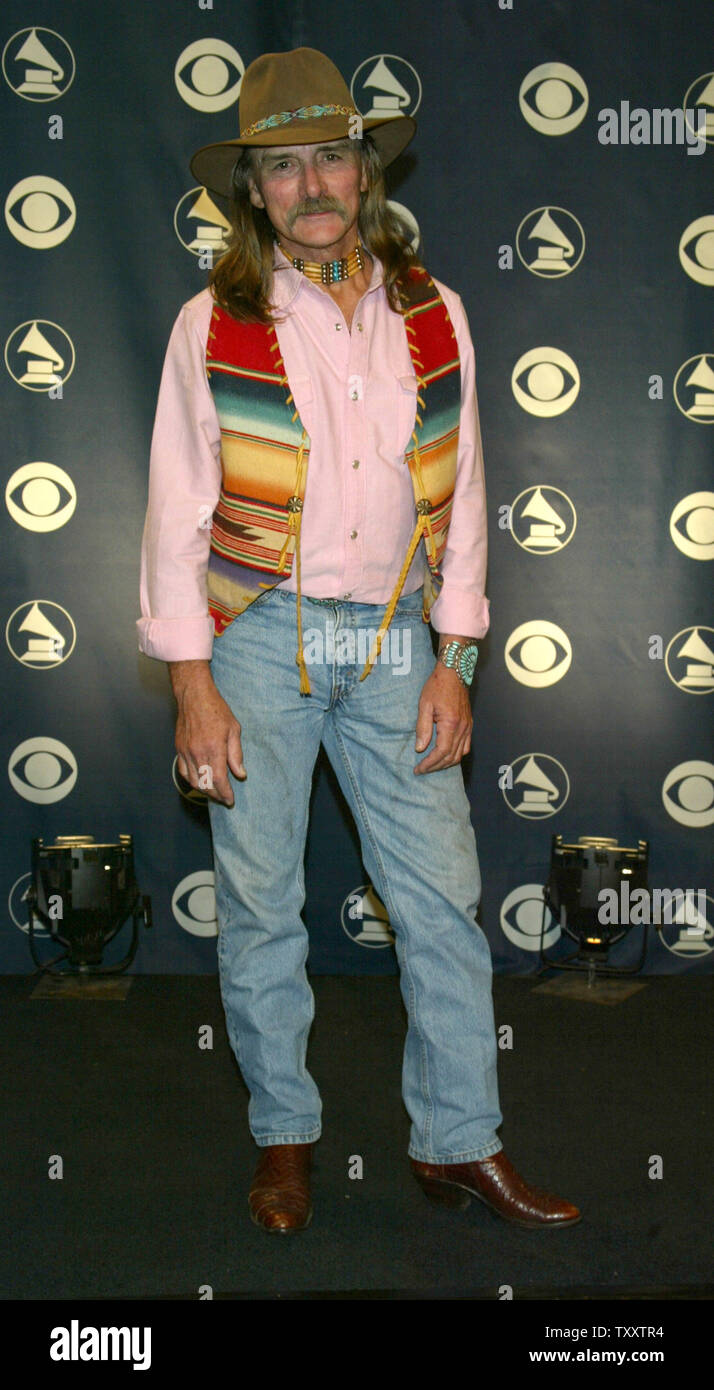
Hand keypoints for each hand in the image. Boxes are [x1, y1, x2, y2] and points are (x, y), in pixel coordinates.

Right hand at [173, 670, 245, 806]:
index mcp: (214, 748)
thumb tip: (240, 774)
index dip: (225, 793)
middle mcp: (198, 753)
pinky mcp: (179, 749)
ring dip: (204, 791)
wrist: (194, 696)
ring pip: (193, 781)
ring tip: (214, 793)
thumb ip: (236, 754)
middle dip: (216, 795)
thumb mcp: (234, 730)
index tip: (230, 800)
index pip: (218, 780)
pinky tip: (199, 782)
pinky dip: (191, 781)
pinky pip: (183, 772)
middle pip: (205, 784)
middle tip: (224, 799)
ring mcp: (186, 752)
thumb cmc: (216, 710)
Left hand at [413, 664, 471, 773]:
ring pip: (460, 754)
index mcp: (451, 724)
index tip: (418, 769)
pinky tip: (445, 756)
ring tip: (431, 765)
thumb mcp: (424, 705)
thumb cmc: (437, 686)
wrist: (454, 673)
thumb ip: (423, 728)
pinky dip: (456, 755)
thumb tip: (420, 748)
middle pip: (451, 757)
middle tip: (422, 770)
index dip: (429, 763)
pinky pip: (466, 746)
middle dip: (436, 766)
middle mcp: (463, 728)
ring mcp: (468, 727)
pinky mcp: (469, 725)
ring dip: (446, 763)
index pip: (441, 752)